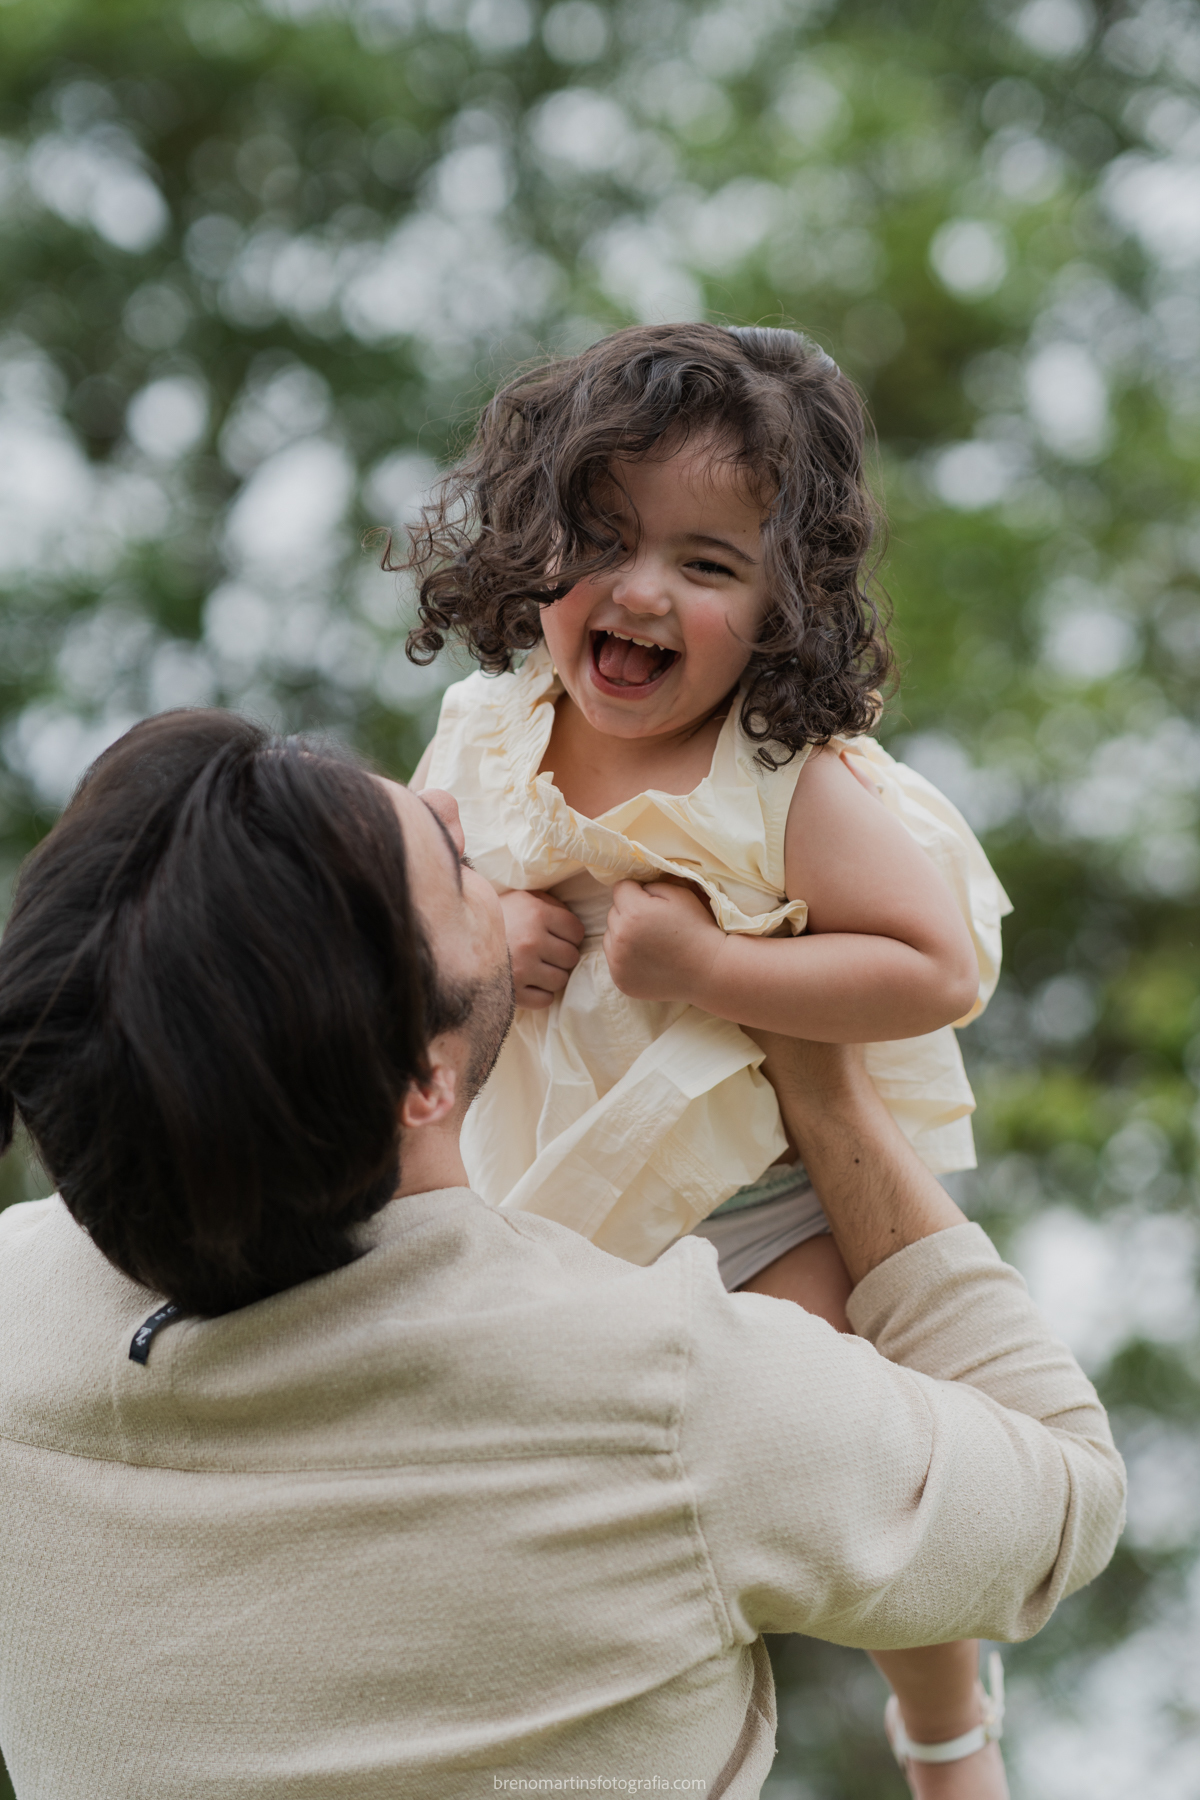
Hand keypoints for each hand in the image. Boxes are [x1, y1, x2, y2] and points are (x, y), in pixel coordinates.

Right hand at [500, 889, 584, 1009]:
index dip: (569, 934)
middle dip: (561, 956)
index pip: (576, 931)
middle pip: (571, 957)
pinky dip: (539, 994)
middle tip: (545, 954)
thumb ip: (547, 903)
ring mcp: (522, 969)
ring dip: (551, 976)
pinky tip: (528, 983)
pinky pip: (545, 1000)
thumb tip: (572, 919)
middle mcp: (532, 941)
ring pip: (560, 980)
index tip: (557, 936)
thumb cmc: (493, 918)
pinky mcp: (513, 993)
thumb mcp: (519, 898)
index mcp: (536, 913)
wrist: (453, 938)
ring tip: (535, 968)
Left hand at [603, 878, 723, 1002]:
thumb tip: (635, 887)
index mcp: (634, 912)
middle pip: (613, 912)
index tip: (653, 902)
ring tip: (650, 942)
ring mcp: (618, 962)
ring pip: (610, 936)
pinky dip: (625, 957)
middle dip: (629, 912)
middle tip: (654, 923)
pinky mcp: (620, 980)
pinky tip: (648, 959)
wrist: (709, 970)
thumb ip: (651, 884)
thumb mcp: (679, 893)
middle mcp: (620, 938)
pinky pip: (614, 959)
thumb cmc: (697, 927)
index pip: (620, 888)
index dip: (637, 891)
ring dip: (624, 935)